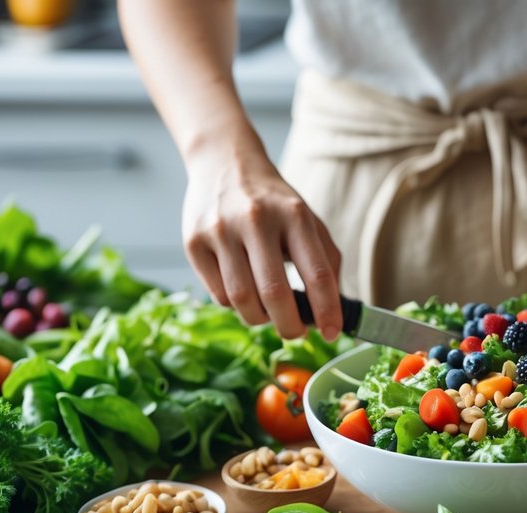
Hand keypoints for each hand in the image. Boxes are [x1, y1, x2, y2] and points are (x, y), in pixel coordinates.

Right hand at [182, 144, 342, 339]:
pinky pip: (218, 294)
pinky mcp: (194, 242)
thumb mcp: (309, 222)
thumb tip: (332, 314)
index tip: (331, 332)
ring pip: (242, 300)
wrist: (225, 165)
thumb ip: (327, 263)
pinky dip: (236, 304)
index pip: (316, 273)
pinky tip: (244, 290)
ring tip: (270, 313)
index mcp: (294, 215)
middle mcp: (255, 220)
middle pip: (274, 293)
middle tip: (297, 334)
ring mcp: (220, 230)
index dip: (327, 310)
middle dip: (290, 326)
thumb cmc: (275, 204)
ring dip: (261, 319)